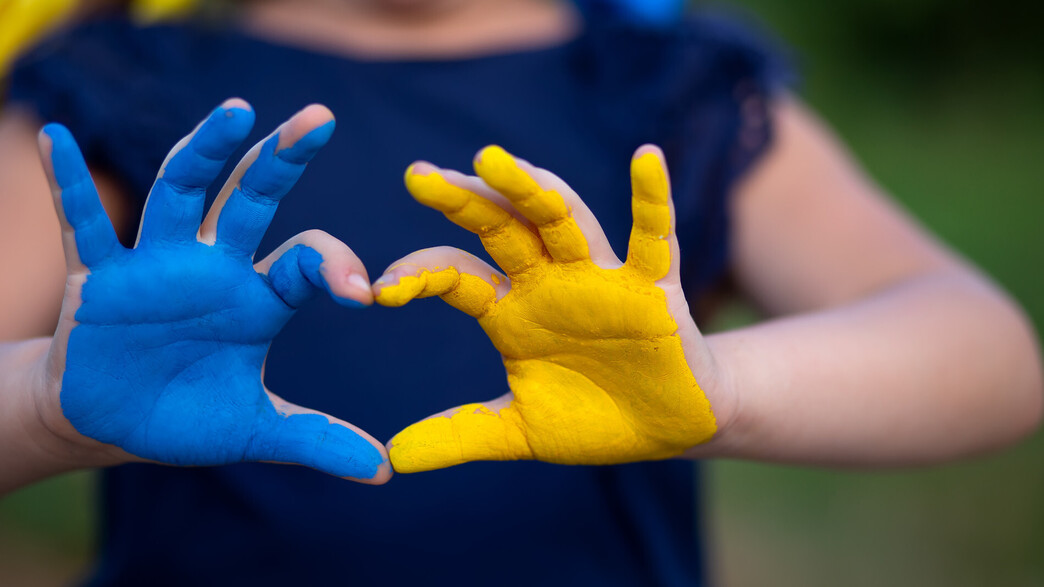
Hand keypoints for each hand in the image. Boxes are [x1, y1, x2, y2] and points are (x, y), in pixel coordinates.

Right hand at [36, 99, 390, 482]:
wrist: (112, 423)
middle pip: (251, 198)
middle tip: (319, 118)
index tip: (362, 293)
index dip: (335, 267)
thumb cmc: (187, 415)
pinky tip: (55, 137)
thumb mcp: (255, 432)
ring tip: (236, 112)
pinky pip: (83, 224)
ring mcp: (157, 264)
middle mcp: (214, 266)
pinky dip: (67, 183)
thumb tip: (385, 470)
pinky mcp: (99, 277)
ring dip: (204, 152)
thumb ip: (316, 440)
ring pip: (181, 192)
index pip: (307, 262)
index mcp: (260, 298)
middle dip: (282, 159)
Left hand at [374, 145, 729, 472]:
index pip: (455, 276)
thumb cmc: (593, 418)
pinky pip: (653, 237)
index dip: (418, 276)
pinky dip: (652, 199)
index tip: (379, 291)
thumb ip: (461, 435)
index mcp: (511, 310)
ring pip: (562, 219)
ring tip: (492, 159)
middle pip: (500, 227)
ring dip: (529, 189)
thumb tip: (392, 457)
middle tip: (419, 176)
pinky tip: (646, 157)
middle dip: (462, 201)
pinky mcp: (652, 288)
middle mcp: (548, 282)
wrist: (666, 429)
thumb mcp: (520, 431)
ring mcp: (599, 278)